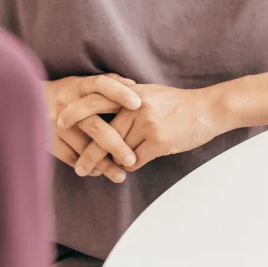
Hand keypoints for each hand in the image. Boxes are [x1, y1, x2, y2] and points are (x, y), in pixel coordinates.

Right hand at [45, 75, 142, 181]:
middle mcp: (66, 104)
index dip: (119, 92)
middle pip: (95, 126)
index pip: (101, 85)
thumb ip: (106, 83)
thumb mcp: (80, 83)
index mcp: (77, 86)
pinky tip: (99, 172)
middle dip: (116, 145)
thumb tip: (134, 85)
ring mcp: (55, 124)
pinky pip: (70, 158)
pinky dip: (87, 166)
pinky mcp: (47, 140)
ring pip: (84, 148)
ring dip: (103, 164)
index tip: (139, 104)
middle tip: (132, 160)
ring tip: (120, 175)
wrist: (23, 103)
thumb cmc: (65, 94)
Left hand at [71, 83, 226, 176]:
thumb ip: (127, 100)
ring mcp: (147, 124)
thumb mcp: (151, 94)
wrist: (208, 109)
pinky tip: (128, 168)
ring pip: (118, 151)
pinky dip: (130, 166)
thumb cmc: (178, 104)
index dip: (75, 111)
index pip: (95, 100)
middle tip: (78, 168)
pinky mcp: (159, 142)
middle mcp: (136, 107)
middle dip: (89, 154)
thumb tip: (103, 111)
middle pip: (103, 134)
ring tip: (96, 172)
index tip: (59, 123)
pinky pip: (135, 160)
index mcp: (131, 94)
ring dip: (109, 164)